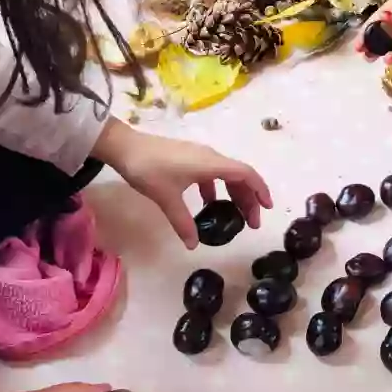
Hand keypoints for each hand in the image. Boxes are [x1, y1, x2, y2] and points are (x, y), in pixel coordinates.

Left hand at [94, 119, 272, 247]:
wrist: (124, 147)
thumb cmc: (149, 170)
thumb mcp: (167, 199)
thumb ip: (183, 222)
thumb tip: (193, 245)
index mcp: (211, 164)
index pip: (246, 174)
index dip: (260, 191)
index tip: (267, 209)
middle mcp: (210, 158)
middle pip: (239, 177)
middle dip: (249, 199)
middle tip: (251, 222)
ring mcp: (199, 156)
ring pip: (226, 175)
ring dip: (234, 194)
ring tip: (233, 216)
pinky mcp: (189, 158)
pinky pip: (212, 174)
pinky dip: (216, 189)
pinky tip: (207, 204)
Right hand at [354, 0, 391, 63]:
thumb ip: (388, 14)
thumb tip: (380, 21)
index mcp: (390, 14)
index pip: (373, 26)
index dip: (365, 36)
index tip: (358, 47)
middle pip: (380, 39)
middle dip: (371, 47)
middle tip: (364, 54)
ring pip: (390, 48)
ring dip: (381, 53)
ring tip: (371, 58)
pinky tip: (388, 59)